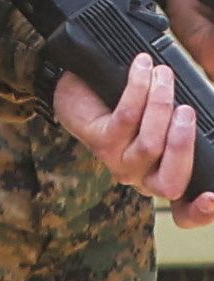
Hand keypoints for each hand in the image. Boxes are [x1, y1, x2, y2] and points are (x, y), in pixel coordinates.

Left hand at [52, 48, 213, 225]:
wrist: (79, 87)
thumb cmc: (129, 103)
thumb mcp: (166, 116)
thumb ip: (187, 123)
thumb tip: (203, 111)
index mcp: (165, 176)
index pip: (185, 212)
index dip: (202, 212)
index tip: (213, 198)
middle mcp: (142, 178)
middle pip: (171, 182)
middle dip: (184, 145)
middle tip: (187, 110)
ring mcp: (118, 162)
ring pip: (150, 145)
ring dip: (161, 105)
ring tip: (164, 76)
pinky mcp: (98, 141)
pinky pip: (126, 117)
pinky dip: (138, 88)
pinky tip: (143, 68)